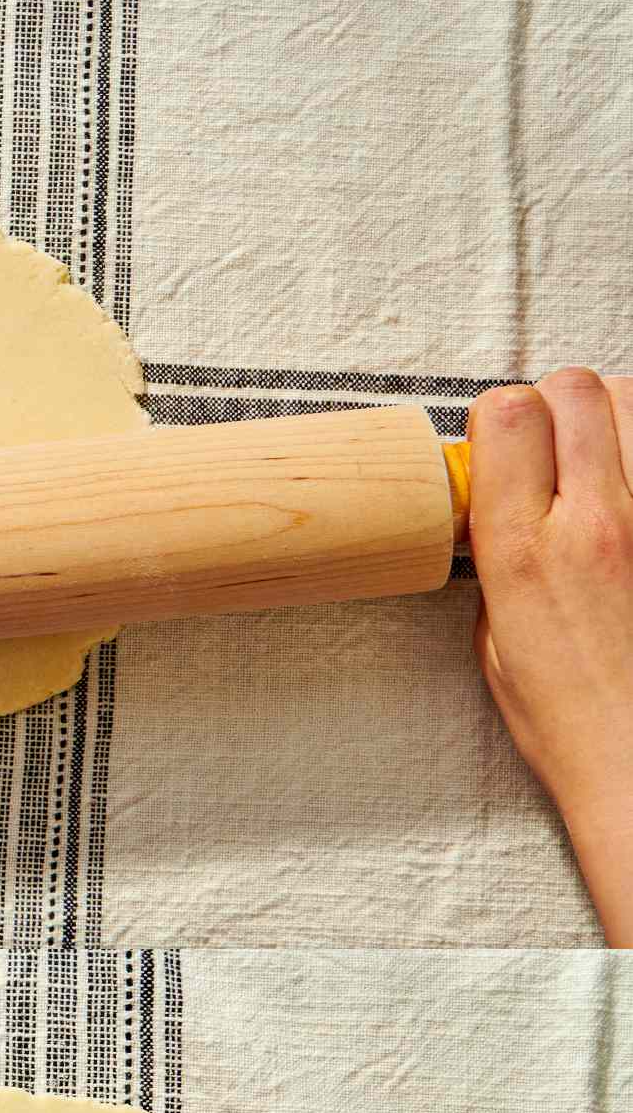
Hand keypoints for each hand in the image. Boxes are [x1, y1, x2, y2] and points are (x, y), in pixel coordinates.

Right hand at [470, 369, 632, 944]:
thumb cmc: (571, 722)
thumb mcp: (494, 641)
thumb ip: (497, 557)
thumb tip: (500, 504)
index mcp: (527, 556)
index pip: (508, 414)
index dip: (498, 421)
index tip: (497, 451)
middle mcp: (598, 525)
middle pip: (574, 389)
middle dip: (552, 408)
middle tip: (548, 453)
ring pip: (632, 399)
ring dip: (610, 419)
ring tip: (599, 468)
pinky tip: (626, 499)